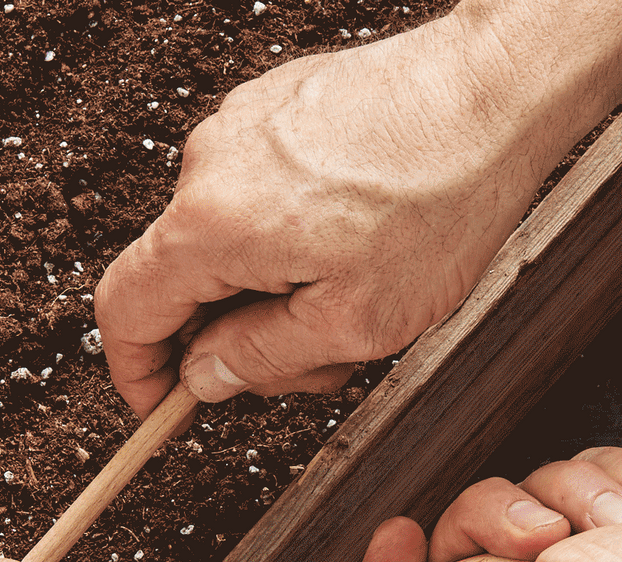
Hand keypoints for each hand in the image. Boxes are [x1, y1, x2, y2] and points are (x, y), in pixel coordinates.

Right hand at [93, 0, 621, 419]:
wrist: (492, 94)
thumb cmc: (437, 204)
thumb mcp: (351, 325)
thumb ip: (262, 359)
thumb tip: (205, 376)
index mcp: (212, 223)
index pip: (129, 310)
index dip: (137, 372)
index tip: (159, 407)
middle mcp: (210, 164)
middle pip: (189, 284)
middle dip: (244, 340)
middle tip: (323, 361)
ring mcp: (242, 128)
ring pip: (233, 247)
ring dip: (282, 295)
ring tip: (364, 298)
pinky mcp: (278, 111)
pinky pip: (263, 202)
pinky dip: (297, 245)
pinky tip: (362, 249)